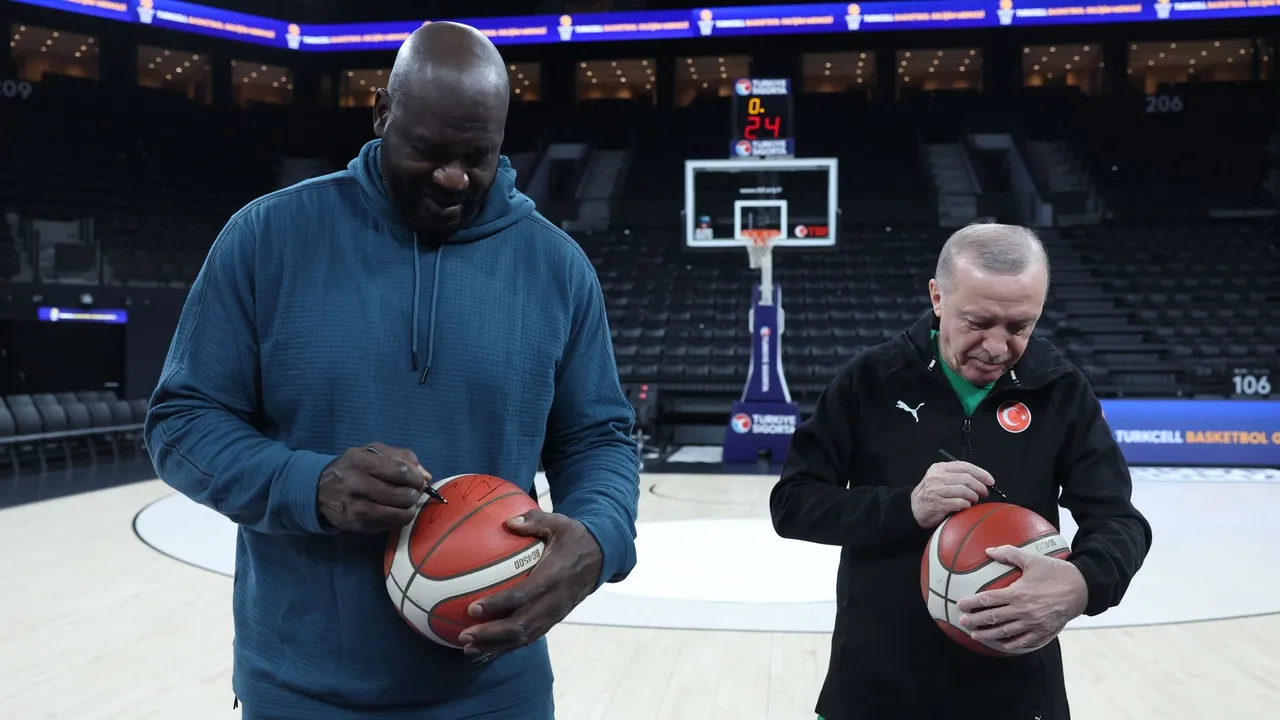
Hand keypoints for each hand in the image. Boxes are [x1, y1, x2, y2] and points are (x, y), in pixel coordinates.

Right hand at [316, 442, 430, 532]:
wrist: (317, 490)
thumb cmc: (352, 467)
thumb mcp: (372, 452)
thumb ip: (401, 456)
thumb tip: (425, 475)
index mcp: (362, 462)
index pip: (401, 472)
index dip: (416, 478)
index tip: (418, 480)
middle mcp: (357, 486)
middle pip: (403, 496)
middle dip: (414, 494)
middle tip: (412, 492)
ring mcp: (356, 509)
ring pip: (399, 514)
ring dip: (409, 509)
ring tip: (404, 502)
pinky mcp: (358, 526)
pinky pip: (390, 526)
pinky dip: (396, 519)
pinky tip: (391, 511)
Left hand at [457, 509, 602, 655]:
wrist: (602, 557)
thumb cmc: (575, 537)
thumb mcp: (558, 523)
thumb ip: (534, 521)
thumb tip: (507, 521)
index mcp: (553, 577)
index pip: (522, 596)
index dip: (497, 605)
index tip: (472, 608)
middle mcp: (554, 601)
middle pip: (521, 626)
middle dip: (491, 634)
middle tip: (464, 634)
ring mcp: (555, 613)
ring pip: (524, 637)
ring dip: (496, 645)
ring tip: (468, 646)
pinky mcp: (554, 619)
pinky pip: (530, 638)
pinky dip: (507, 646)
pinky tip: (486, 647)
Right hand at [910, 460, 994, 528]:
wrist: (914, 509)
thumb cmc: (931, 494)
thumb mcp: (939, 479)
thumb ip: (955, 476)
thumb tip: (981, 479)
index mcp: (939, 468)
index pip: (964, 466)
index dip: (980, 473)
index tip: (990, 481)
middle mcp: (937, 477)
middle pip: (966, 478)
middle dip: (980, 487)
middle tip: (984, 493)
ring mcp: (936, 490)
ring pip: (964, 490)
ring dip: (974, 497)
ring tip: (974, 501)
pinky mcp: (938, 504)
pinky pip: (959, 503)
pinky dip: (966, 504)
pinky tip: (965, 506)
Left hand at [956, 545, 1088, 652]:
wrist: (1082, 588)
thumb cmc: (1056, 572)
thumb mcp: (1032, 559)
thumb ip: (1009, 554)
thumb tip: (988, 550)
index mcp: (1017, 593)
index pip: (988, 600)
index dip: (972, 603)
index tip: (960, 605)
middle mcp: (1023, 610)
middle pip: (993, 618)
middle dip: (975, 621)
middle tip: (962, 622)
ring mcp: (1033, 623)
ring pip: (1005, 632)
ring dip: (988, 635)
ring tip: (975, 635)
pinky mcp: (1043, 632)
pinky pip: (1023, 642)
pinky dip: (1010, 644)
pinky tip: (1001, 644)